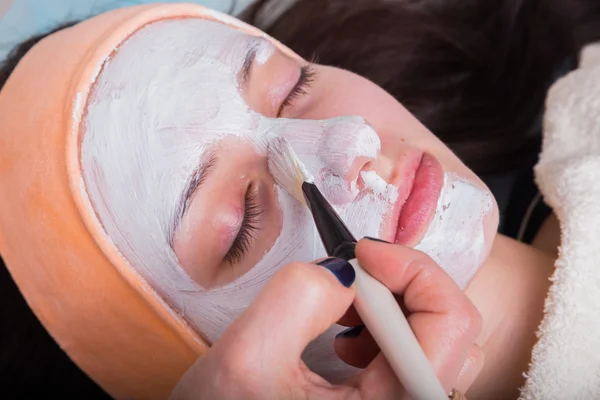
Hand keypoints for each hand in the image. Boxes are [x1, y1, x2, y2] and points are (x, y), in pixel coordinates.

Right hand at [170, 238, 481, 399]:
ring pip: (431, 336)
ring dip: (389, 307)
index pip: (451, 324)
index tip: (365, 252)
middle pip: (448, 326)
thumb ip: (299, 298)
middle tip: (350, 274)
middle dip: (397, 286)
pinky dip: (380, 327)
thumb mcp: (248, 358)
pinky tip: (343, 336)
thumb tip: (346, 272)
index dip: (413, 271)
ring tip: (342, 310)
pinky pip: (410, 352)